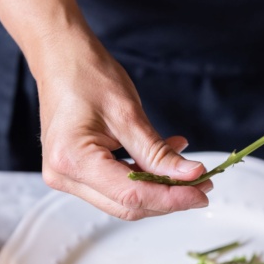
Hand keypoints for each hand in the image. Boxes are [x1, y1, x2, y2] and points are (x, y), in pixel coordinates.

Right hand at [33, 30, 211, 219]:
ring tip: (186, 169)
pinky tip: (163, 162)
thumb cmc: (86, 75)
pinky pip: (115, 186)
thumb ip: (158, 152)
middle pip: (127, 205)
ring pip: (123, 200)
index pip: (131, 195)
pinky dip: (142, 178)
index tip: (201, 193)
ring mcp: (67, 177)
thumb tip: (190, 175)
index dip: (170, 198)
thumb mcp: (128, 113)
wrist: (61, 59)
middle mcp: (64, 175)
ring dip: (157, 188)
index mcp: (72, 159)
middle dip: (168, 198)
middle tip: (202, 183)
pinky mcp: (76, 173)